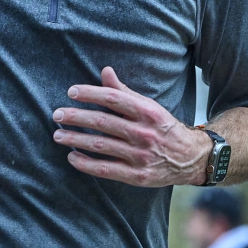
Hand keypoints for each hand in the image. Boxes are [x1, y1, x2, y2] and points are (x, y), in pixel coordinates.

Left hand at [52, 66, 212, 186]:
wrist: (190, 158)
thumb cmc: (164, 127)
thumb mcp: (149, 106)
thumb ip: (124, 91)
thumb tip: (105, 71)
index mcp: (147, 112)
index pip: (114, 99)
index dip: (91, 93)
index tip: (72, 92)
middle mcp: (144, 133)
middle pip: (103, 122)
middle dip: (76, 117)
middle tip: (57, 115)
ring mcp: (140, 156)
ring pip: (100, 145)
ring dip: (75, 139)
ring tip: (58, 135)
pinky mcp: (136, 175)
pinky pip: (105, 169)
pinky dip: (86, 164)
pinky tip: (72, 157)